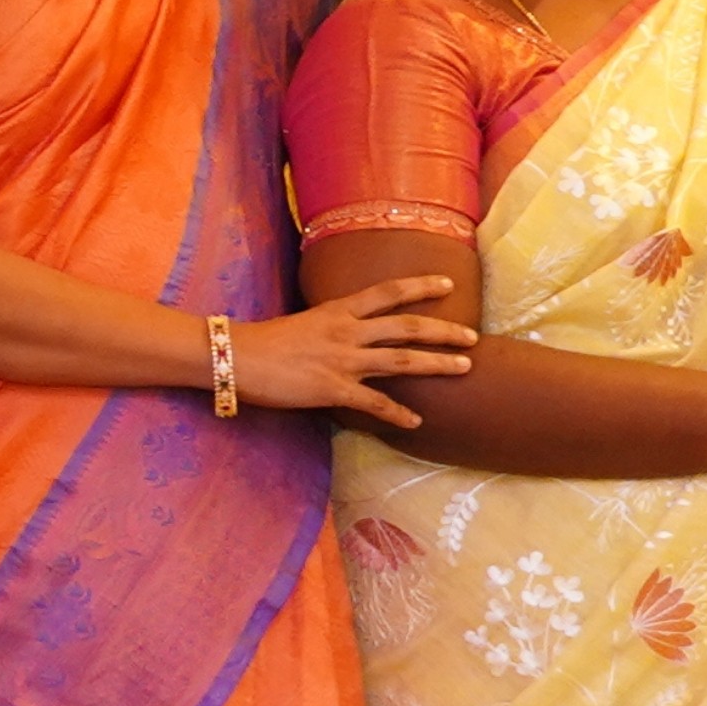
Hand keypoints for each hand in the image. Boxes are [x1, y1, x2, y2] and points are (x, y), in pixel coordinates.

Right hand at [234, 278, 469, 429]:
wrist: (234, 358)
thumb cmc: (260, 341)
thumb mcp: (302, 323)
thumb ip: (330, 326)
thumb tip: (347, 332)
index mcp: (337, 312)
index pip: (388, 292)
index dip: (421, 286)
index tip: (449, 283)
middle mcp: (347, 332)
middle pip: (407, 327)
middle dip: (444, 330)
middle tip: (472, 335)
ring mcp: (343, 361)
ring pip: (402, 360)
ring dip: (437, 364)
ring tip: (464, 367)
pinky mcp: (333, 390)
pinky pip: (375, 404)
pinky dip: (398, 414)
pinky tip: (415, 422)